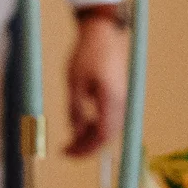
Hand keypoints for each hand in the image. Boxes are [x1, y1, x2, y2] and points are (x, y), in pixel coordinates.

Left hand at [65, 11, 127, 157]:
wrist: (103, 34)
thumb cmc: (87, 53)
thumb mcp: (74, 82)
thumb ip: (75, 109)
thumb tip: (75, 133)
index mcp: (111, 99)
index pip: (101, 135)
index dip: (85, 148)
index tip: (67, 153)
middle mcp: (121, 103)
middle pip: (106, 136)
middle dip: (86, 147)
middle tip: (65, 150)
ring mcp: (122, 102)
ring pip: (108, 130)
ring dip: (89, 138)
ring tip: (69, 140)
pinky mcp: (119, 99)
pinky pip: (109, 120)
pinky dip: (94, 127)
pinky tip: (80, 126)